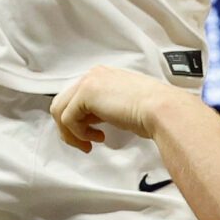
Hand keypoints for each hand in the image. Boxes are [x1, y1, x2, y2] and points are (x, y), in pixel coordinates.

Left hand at [50, 66, 175, 151]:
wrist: (160, 109)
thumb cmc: (151, 111)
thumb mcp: (121, 105)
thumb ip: (102, 107)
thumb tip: (89, 120)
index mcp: (102, 75)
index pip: (75, 98)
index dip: (79, 119)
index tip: (91, 135)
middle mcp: (92, 75)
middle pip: (62, 102)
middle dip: (69, 128)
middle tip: (84, 144)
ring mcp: (88, 81)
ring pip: (59, 110)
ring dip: (71, 133)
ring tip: (88, 144)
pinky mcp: (85, 93)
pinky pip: (67, 119)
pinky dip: (79, 133)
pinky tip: (98, 137)